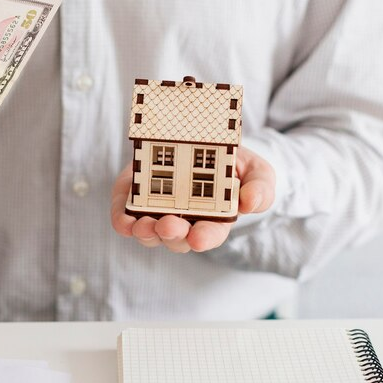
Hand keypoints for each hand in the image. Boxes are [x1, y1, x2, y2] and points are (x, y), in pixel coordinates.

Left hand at [110, 146, 274, 252]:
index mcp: (215, 221)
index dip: (204, 238)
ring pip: (149, 233)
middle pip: (175, 238)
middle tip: (169, 226)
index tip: (199, 238)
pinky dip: (123, 221)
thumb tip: (250, 203)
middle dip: (171, 234)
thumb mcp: (257, 173)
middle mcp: (185, 222)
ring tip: (143, 225)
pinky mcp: (136, 200)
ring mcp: (158, 213)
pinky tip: (124, 221)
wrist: (205, 144)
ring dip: (145, 232)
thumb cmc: (236, 166)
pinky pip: (126, 218)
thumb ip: (260, 189)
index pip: (209, 235)